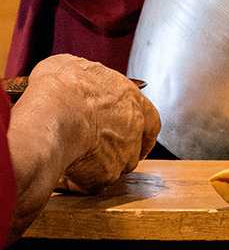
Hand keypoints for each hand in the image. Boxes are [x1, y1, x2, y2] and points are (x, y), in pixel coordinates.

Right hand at [20, 54, 159, 194]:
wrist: (55, 112)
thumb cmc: (65, 86)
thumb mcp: (74, 66)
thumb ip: (84, 78)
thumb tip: (74, 79)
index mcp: (131, 99)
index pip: (151, 119)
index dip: (143, 131)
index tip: (138, 138)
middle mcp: (133, 129)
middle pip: (132, 148)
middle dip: (116, 152)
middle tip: (94, 152)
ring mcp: (121, 156)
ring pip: (113, 168)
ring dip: (97, 167)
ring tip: (72, 160)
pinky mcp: (103, 177)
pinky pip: (89, 183)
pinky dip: (76, 181)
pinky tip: (60, 171)